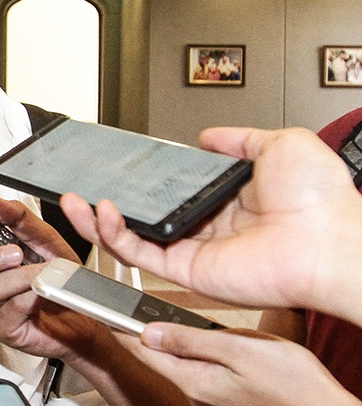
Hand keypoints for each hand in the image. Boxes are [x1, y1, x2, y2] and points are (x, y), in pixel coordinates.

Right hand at [0, 196, 104, 363]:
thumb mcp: (43, 239)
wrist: (84, 312)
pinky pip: (9, 309)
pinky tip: (40, 290)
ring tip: (40, 270)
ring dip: (18, 276)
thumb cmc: (58, 277)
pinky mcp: (3, 328)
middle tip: (12, 252)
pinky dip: (28, 296)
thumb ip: (18, 218)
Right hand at [61, 126, 361, 318]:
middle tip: (81, 186)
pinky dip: (115, 235)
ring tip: (74, 200)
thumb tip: (211, 135)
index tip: (114, 168)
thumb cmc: (321, 202)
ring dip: (96, 221)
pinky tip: (104, 212)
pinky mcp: (188, 270)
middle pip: (140, 217)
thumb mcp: (281, 145)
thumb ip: (239, 139)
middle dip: (103, 203)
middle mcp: (205, 227)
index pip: (167, 191)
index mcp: (225, 200)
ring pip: (130, 238)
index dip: (138, 181)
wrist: (331, 240)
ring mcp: (194, 250)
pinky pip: (140, 254)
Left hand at [134, 323, 361, 405]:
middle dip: (144, 333)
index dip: (121, 328)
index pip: (143, 351)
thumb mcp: (239, 349)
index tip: (101, 310)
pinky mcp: (226, 404)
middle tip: (128, 307)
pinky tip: (205, 344)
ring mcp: (211, 404)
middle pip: (158, 358)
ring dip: (173, 343)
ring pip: (180, 365)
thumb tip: (148, 331)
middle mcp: (196, 398)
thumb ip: (191, 340)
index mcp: (194, 382)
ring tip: (166, 319)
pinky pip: (199, 374)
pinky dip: (195, 356)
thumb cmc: (293, 384)